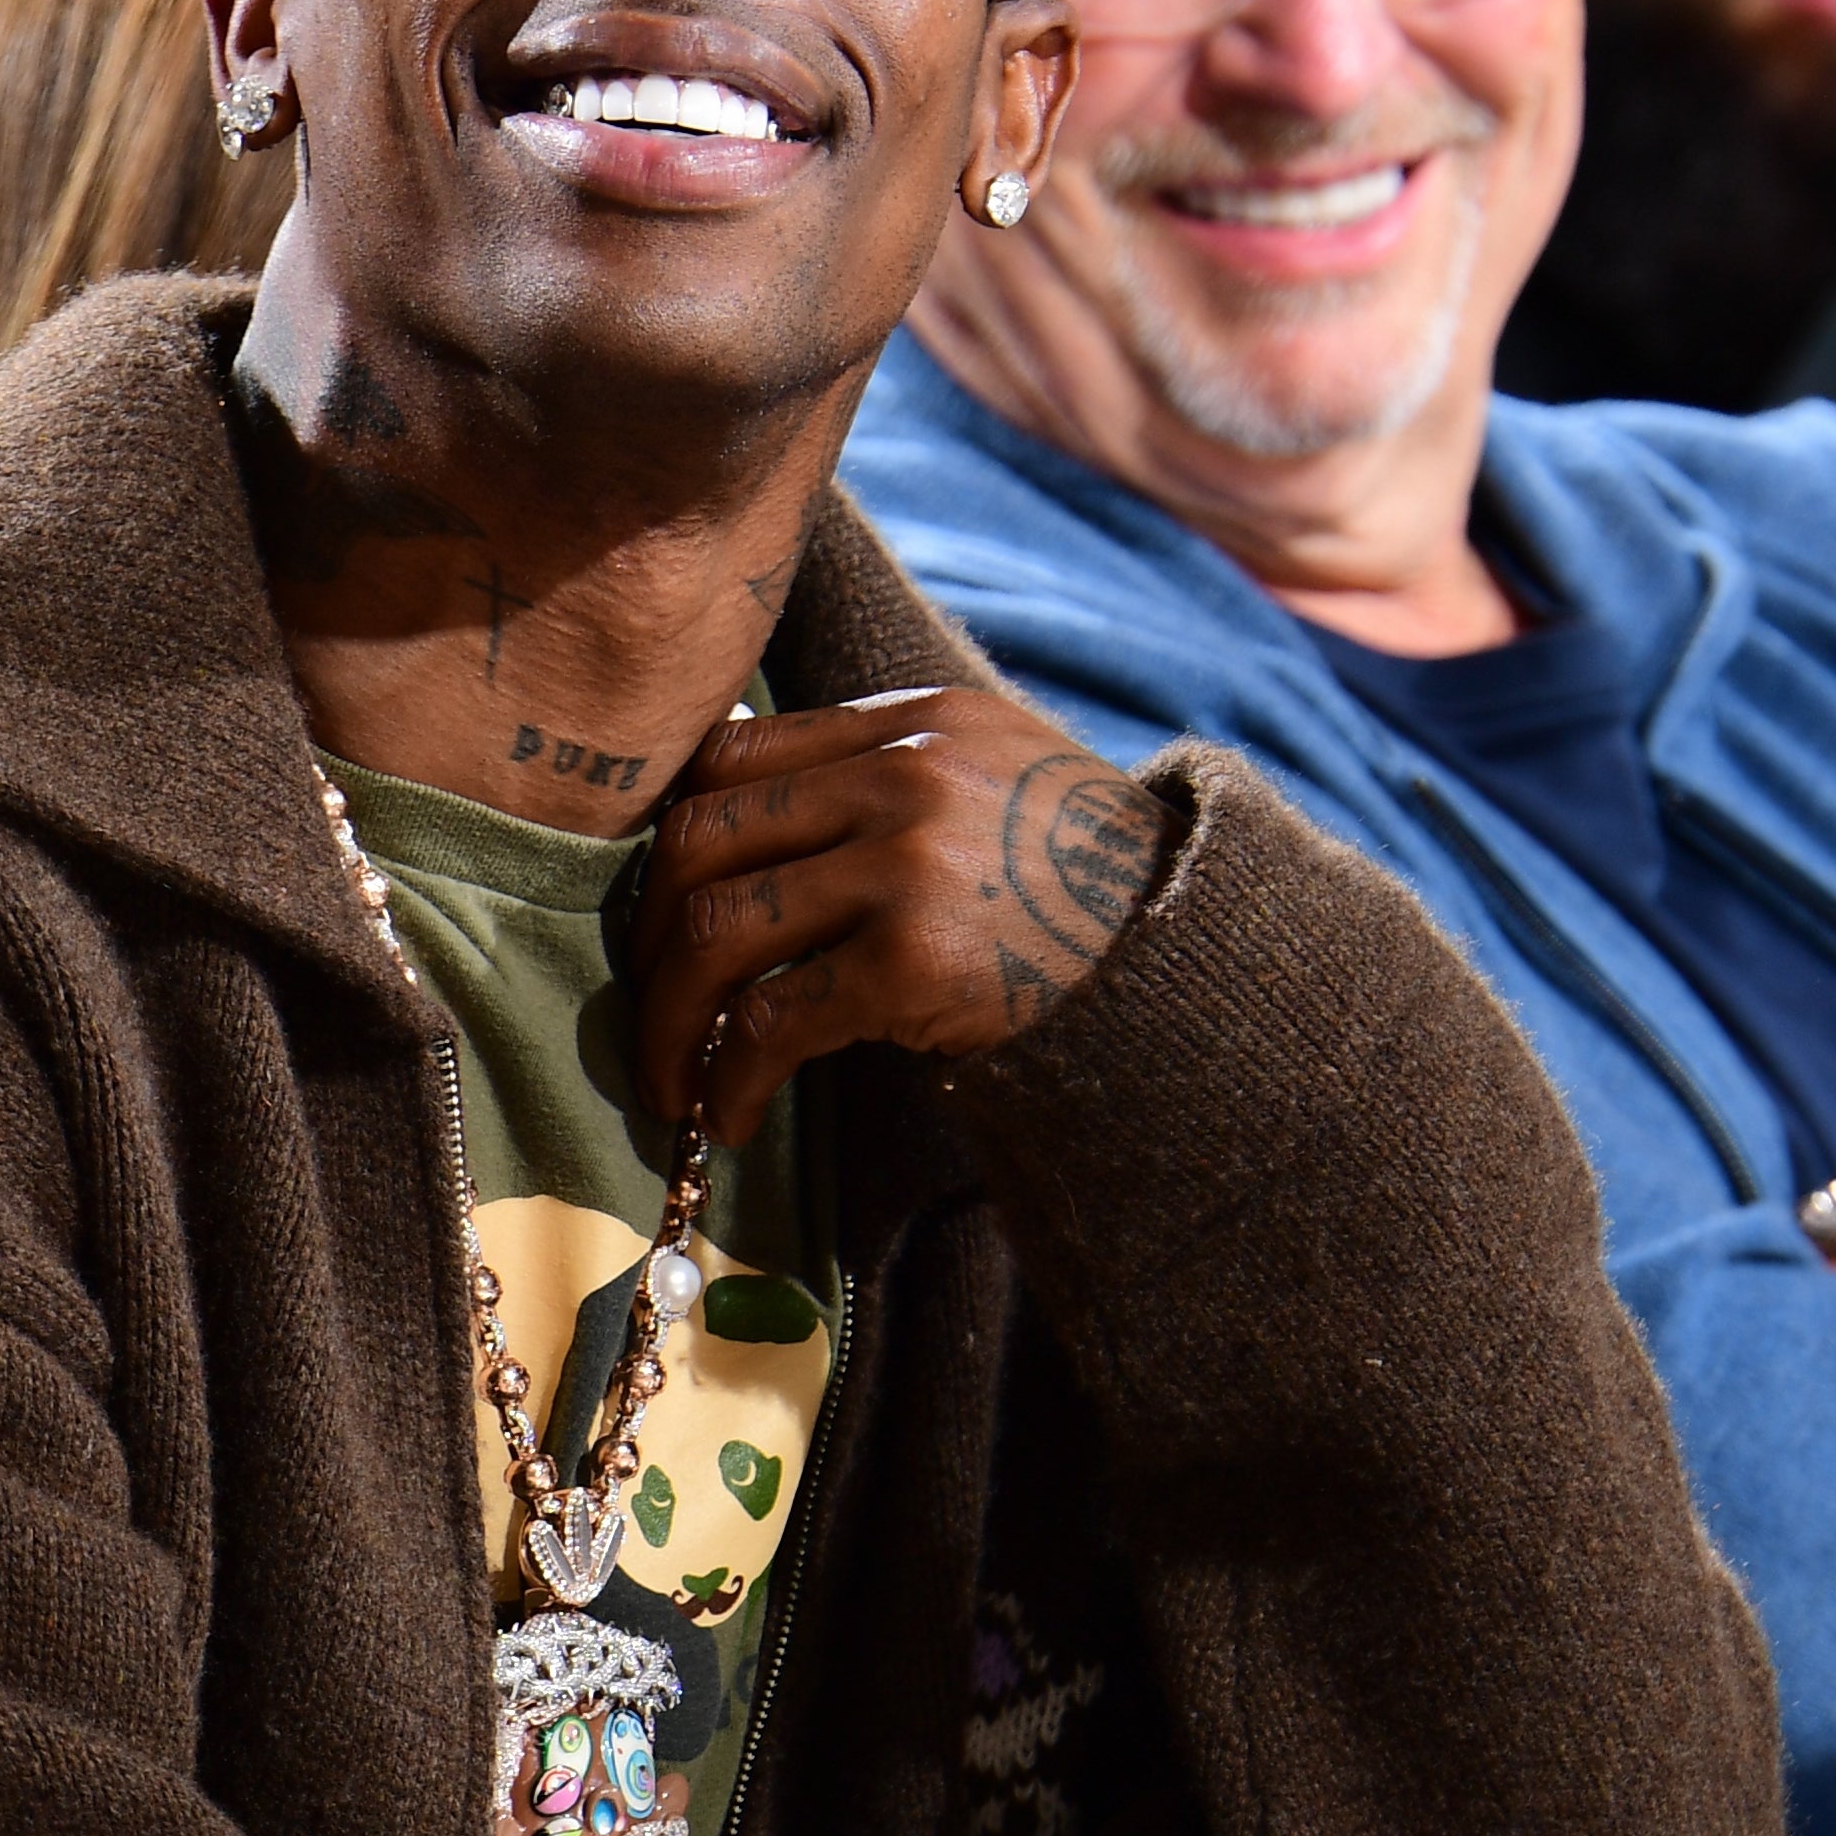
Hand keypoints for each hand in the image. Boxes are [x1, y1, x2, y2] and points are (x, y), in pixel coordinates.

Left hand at [631, 687, 1177, 1141]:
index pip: (727, 758)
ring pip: (715, 933)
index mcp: (907, 721)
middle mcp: (901, 775)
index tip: (664, 917)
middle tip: (651, 1013)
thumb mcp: (992, 771)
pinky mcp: (915, 962)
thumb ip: (883, 769)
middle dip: (647, 944)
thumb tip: (744, 818)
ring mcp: (907, 864)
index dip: (672, 844)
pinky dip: (730, 1076)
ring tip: (671, 1084)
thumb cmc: (1080, 880)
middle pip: (699, 843)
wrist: (1188, 954)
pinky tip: (730, 1114)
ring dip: (670, 1024)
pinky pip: (773, 1019)